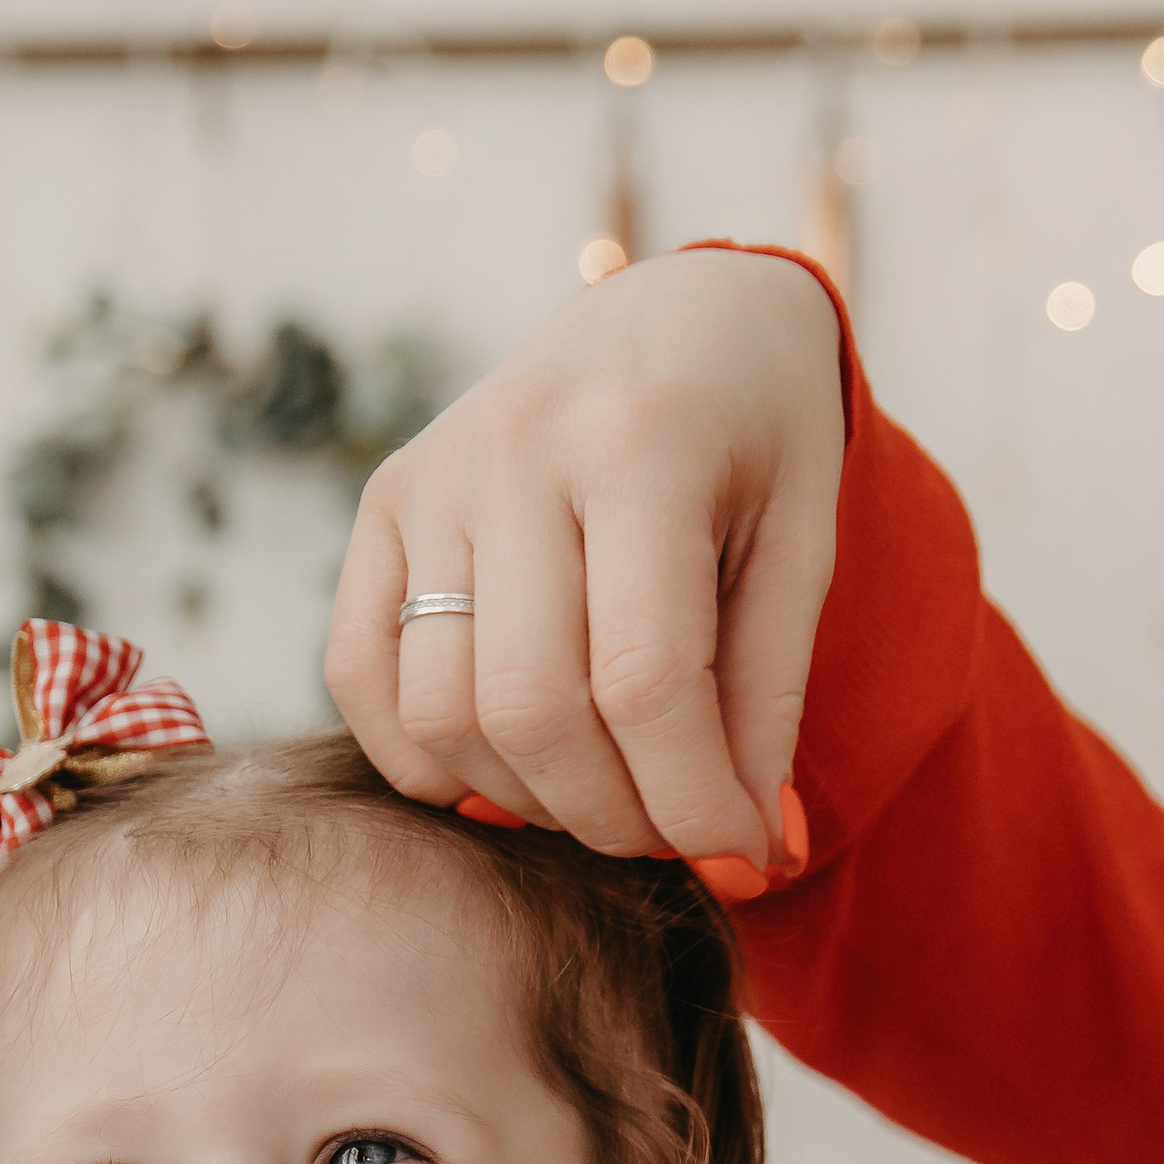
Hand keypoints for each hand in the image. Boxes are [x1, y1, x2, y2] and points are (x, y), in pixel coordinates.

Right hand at [324, 247, 845, 872]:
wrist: (677, 313)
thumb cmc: (757, 437)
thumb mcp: (802, 544)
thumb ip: (769, 696)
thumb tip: (748, 850)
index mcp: (642, 440)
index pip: (645, 680)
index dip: (691, 800)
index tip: (740, 850)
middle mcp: (515, 447)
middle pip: (532, 711)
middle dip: (610, 813)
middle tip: (666, 826)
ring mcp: (432, 473)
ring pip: (442, 713)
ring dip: (524, 795)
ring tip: (598, 786)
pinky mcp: (381, 503)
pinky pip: (361, 676)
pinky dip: (424, 758)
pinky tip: (503, 761)